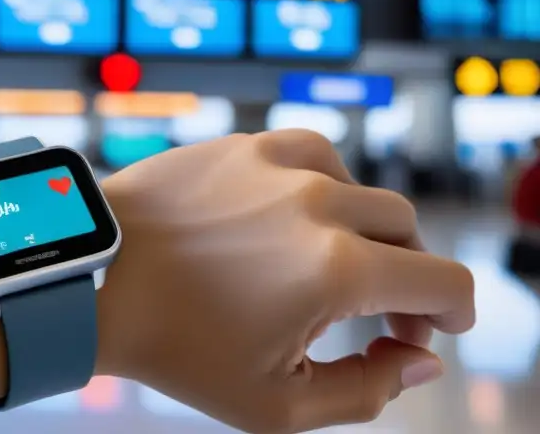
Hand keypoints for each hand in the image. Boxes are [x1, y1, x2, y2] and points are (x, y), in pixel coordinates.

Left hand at [96, 130, 474, 433]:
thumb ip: (367, 389)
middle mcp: (317, 204)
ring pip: (362, 188)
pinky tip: (296, 218)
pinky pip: (314, 156)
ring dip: (365, 229)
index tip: (434, 327)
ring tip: (329, 265)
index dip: (453, 313)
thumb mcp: (276, 403)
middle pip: (408, 231)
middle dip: (409, 276)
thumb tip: (417, 358)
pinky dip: (322, 188)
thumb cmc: (175, 346)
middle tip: (381, 312)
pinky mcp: (244, 144)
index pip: (443, 282)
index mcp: (335, 269)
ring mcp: (278, 164)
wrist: (94, 281)